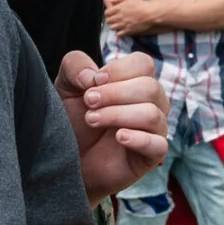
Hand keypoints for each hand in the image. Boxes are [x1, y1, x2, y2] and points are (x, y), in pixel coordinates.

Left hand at [56, 51, 167, 201]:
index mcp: (135, 82)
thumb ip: (74, 66)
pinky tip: (119, 137)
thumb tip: (94, 76)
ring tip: (92, 120)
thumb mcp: (65, 87)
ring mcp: (154, 129)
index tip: (95, 81)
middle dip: (115, 93)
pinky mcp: (152, 156)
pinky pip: (158, 144)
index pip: (143, 64)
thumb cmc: (71, 121)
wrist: (66, 160)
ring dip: (117, 114)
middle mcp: (150, 103)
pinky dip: (138, 138)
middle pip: (150, 87)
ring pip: (152, 114)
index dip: (119, 70)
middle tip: (88, 102)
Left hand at [103, 0, 157, 37]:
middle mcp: (119, 16)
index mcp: (119, 8)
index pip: (106, 13)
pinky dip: (119, 33)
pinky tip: (122, 30)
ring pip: (112, 28)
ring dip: (114, 26)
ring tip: (118, 25)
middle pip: (108, 21)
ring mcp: (123, 24)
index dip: (108, 14)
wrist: (150, 14)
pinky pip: (118, 34)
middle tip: (114, 20)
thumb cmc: (141, 5)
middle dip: (110, 20)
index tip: (111, 14)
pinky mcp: (128, 30)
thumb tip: (110, 0)